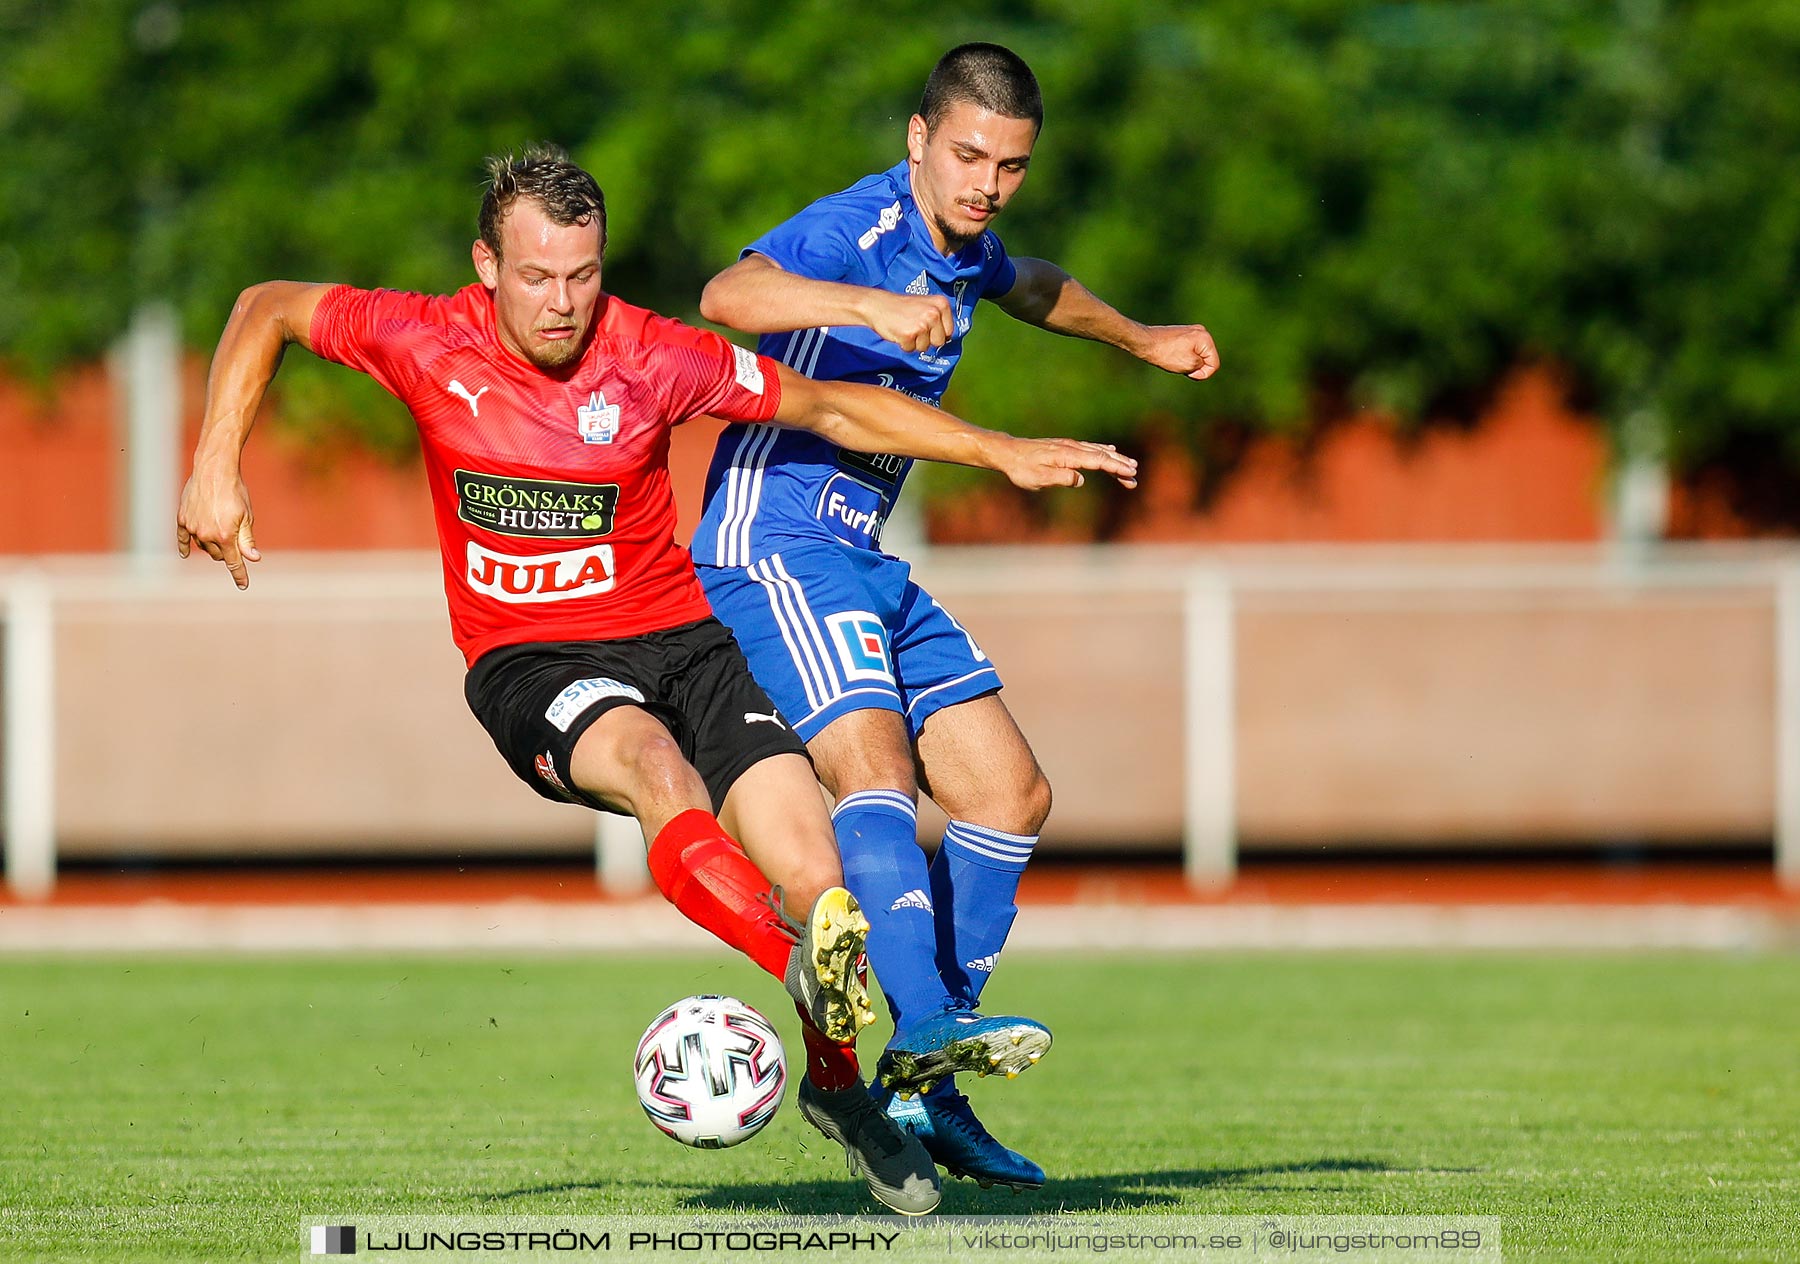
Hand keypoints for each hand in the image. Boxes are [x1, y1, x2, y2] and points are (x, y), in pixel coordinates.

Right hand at [176, 468, 260, 588]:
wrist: (214, 470)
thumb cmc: (235, 492)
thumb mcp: (247, 516)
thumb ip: (247, 540)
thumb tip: (253, 559)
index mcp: (225, 536)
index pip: (233, 562)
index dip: (240, 575)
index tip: (243, 585)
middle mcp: (206, 535)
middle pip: (217, 555)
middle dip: (226, 552)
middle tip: (233, 537)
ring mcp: (192, 527)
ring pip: (203, 546)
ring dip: (211, 544)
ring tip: (219, 527)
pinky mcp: (182, 519)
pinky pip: (182, 538)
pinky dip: (184, 546)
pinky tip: (185, 554)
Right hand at [864, 291, 955, 352]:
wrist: (877, 305)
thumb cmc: (902, 307)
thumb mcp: (926, 305)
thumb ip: (939, 318)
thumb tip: (948, 338)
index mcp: (942, 304)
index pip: (949, 332)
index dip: (936, 333)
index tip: (925, 325)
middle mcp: (934, 313)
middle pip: (939, 342)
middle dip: (926, 340)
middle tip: (913, 326)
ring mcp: (922, 324)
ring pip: (924, 347)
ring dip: (914, 342)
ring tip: (905, 327)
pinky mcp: (909, 334)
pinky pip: (910, 349)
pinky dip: (903, 344)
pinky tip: (898, 331)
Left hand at [997, 437, 1139, 491]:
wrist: (1008, 452)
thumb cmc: (1021, 468)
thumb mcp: (1038, 478)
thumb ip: (1060, 478)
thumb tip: (1080, 479)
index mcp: (1067, 455)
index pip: (1097, 461)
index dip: (1115, 468)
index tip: (1130, 474)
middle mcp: (1071, 447)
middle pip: (1102, 455)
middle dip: (1120, 465)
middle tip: (1135, 476)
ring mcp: (1069, 446)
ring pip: (1098, 451)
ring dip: (1115, 459)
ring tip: (1130, 467)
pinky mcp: (1065, 447)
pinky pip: (1090, 449)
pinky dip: (1103, 452)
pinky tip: (1111, 451)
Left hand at [1138, 324, 1219, 379]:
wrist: (1145, 342)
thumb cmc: (1165, 354)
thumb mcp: (1189, 365)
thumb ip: (1202, 366)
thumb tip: (1201, 363)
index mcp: (1205, 338)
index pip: (1214, 364)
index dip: (1203, 374)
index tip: (1188, 372)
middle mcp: (1202, 331)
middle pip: (1207, 359)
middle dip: (1196, 367)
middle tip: (1180, 364)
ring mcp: (1192, 332)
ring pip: (1198, 357)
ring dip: (1188, 363)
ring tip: (1175, 359)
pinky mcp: (1183, 334)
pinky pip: (1190, 352)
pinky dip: (1183, 358)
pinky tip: (1172, 356)